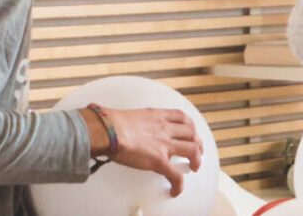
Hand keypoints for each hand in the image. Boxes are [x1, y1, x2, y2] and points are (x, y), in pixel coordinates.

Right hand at [86, 107, 203, 196]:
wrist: (107, 130)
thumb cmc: (109, 122)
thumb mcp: (124, 114)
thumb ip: (125, 118)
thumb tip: (105, 114)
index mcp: (156, 116)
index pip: (181, 117)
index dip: (190, 125)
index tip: (190, 131)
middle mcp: (164, 128)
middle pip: (191, 133)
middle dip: (197, 142)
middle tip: (197, 151)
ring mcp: (164, 144)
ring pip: (192, 150)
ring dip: (197, 159)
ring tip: (194, 167)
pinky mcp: (159, 161)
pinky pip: (175, 175)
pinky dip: (179, 184)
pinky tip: (175, 189)